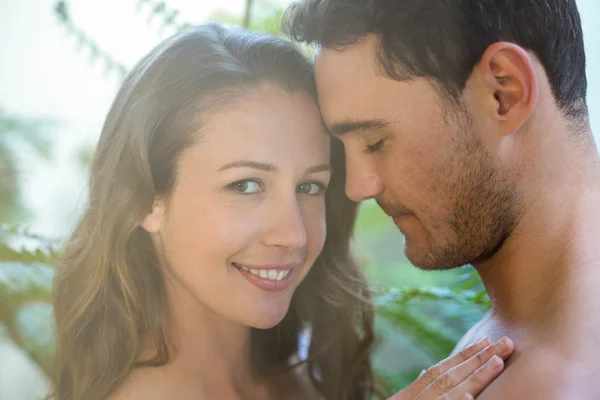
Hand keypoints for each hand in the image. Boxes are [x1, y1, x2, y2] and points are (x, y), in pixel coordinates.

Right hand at [388, 337, 513, 399]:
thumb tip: (428, 370)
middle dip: (477, 360)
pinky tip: (468, 399)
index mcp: (407, 397)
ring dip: (473, 378)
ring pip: (446, 393)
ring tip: (497, 363)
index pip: (439, 372)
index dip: (463, 357)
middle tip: (505, 343)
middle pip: (447, 377)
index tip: (486, 343)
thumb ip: (415, 391)